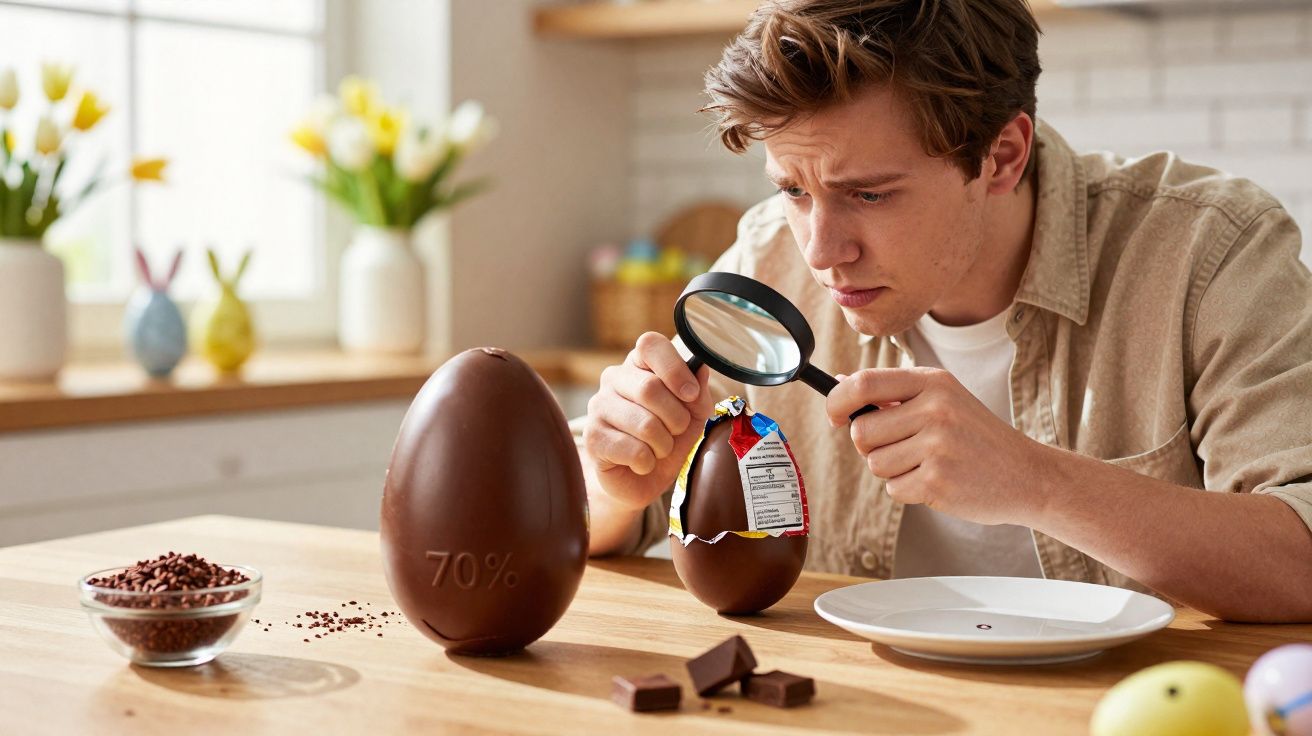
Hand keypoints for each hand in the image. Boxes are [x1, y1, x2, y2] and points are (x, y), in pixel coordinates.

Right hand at [583, 332, 715, 511]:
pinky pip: (634, 451)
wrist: (641, 479)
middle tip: (676, 431)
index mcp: (638, 364)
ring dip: (664, 445)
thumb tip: (700, 370)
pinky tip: (641, 462)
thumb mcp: (693, 414)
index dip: (675, 368)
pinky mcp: (592, 438)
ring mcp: (598, 407)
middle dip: (676, 418)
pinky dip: (648, 462)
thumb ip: (698, 392)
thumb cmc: (667, 438)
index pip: (650, 344)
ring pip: (645, 424)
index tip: (691, 394)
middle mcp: (613, 379)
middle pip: (650, 388)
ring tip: (658, 449)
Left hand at [826, 367, 1051, 525]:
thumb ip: (893, 393)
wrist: (1027, 474)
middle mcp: (935, 409)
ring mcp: (937, 445)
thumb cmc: (976, 437)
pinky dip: (908, 490)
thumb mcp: (943, 400)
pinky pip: (894, 489)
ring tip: (926, 463)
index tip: (834, 416)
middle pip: (862, 431)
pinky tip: (936, 481)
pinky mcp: (938, 480)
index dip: (837, 401)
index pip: (864, 383)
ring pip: (875, 463)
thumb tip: (841, 383)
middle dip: (870, 446)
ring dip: (892, 470)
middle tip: (899, 448)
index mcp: (932, 382)